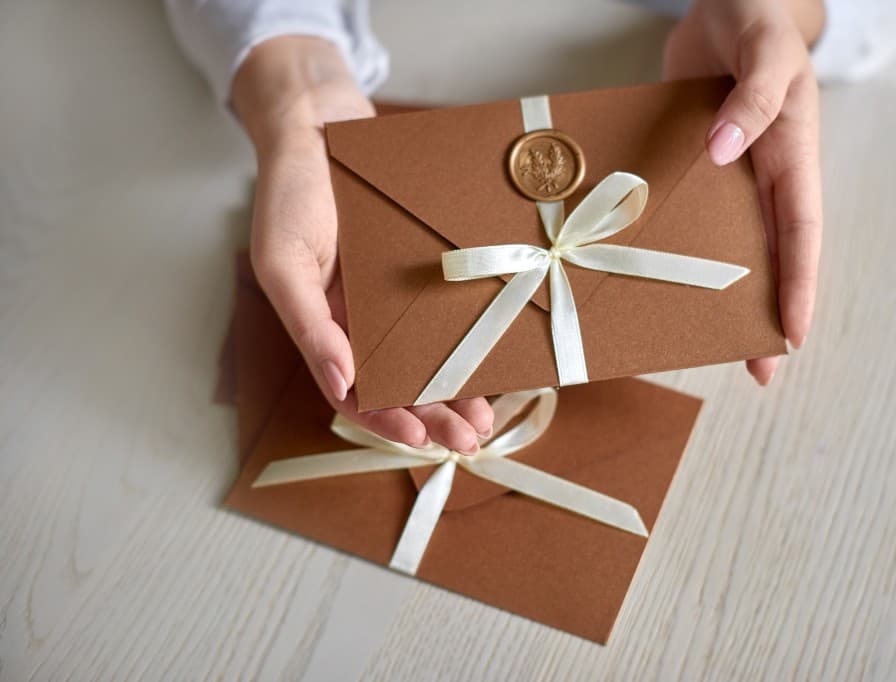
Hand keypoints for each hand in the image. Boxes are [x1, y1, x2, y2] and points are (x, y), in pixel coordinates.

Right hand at [232, 36, 492, 452]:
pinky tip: (495, 357)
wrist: (322, 126)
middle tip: (470, 440)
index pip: (355, 392)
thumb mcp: (283, 261)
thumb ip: (307, 324)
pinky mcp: (427, 268)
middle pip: (401, 385)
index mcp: (328, 328)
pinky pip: (451, 311)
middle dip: (434, 417)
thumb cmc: (290, 194)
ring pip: (431, 356)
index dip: (384, 421)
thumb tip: (341, 383)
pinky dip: (470, 338)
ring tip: (487, 417)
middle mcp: (366, 322)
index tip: (419, 439)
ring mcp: (397, 298)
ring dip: (458, 390)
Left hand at [664, 0, 824, 384]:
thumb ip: (752, 98)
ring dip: (716, 293)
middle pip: (766, 257)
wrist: (723, 4)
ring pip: (723, 246)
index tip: (792, 336)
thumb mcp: (765, 53)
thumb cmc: (758, 22)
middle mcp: (759, 177)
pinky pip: (681, 216)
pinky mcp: (687, 168)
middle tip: (755, 369)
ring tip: (702, 342)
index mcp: (791, 156)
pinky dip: (670, 247)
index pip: (800, 233)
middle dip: (762, 313)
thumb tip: (724, 150)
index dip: (799, 287)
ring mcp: (723, 178)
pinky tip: (649, 277)